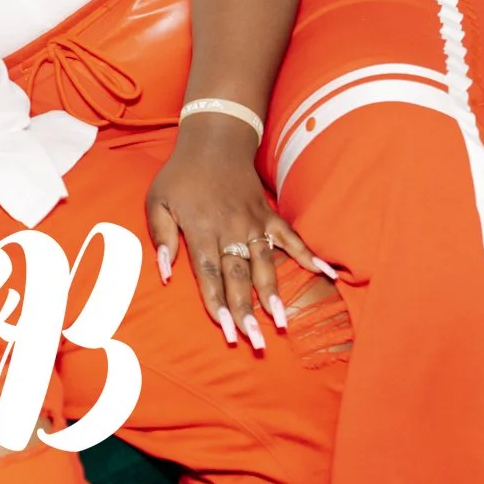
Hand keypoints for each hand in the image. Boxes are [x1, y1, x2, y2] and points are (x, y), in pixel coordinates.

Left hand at [144, 115, 325, 350]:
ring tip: (281, 321)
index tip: (226, 331)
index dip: (217, 304)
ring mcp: (253, 221)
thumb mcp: (156, 201)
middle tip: (255, 342)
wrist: (213, 141)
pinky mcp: (269, 214)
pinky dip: (309, 254)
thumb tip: (165, 272)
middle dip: (246, 311)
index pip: (209, 274)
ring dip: (273, 293)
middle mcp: (230, 228)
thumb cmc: (180, 176)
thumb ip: (161, 236)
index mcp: (200, 228)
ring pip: (265, 262)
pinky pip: (291, 236)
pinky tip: (327, 273)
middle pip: (238, 276)